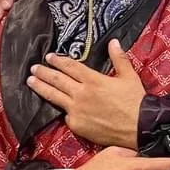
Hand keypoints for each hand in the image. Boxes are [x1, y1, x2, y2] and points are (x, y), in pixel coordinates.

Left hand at [28, 39, 144, 147]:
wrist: (139, 127)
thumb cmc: (135, 101)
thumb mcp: (129, 76)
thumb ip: (119, 58)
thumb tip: (113, 42)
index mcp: (93, 80)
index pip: (70, 66)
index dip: (58, 61)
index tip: (49, 57)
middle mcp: (81, 93)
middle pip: (57, 80)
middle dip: (44, 72)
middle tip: (34, 68)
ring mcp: (76, 110)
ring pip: (54, 96)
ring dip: (41, 87)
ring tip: (31, 82)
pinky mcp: (76, 125)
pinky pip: (65, 115)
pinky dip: (61, 109)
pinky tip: (54, 106)